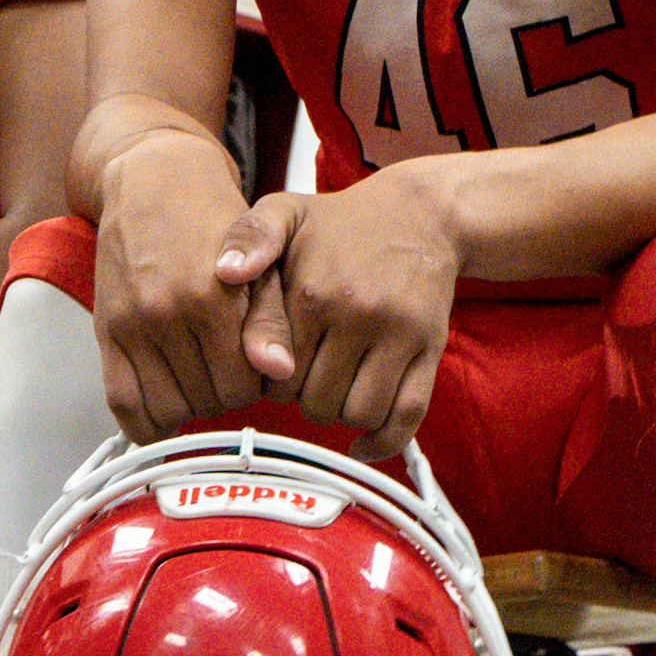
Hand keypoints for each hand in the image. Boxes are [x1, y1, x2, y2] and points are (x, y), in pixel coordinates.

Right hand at [92, 135, 261, 442]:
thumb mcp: (261, 260)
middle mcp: (168, 312)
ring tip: (199, 381)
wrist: (155, 180)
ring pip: (168, 410)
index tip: (255, 371)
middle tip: (226, 371)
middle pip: (209, 401)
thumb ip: (272, 320)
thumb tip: (279, 373)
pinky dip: (144, 420)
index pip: (244, 386)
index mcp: (214, 296)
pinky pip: (121, 402)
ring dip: (189, 407)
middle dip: (225, 396)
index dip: (256, 388)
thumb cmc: (215, 221)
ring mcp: (133, 323)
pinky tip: (163, 412)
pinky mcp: (106, 329)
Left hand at [229, 172, 459, 460]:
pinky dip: (383, 440)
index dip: (268, 379)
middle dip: (304, 399)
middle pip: (314, 400)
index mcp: (312, 290)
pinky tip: (363, 443)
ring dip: (340, 415)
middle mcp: (356, 313)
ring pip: (358, 413)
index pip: (273, 373)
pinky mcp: (430, 349)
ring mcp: (398, 334)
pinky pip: (407, 414)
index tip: (274, 363)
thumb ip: (249, 238)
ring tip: (335, 388)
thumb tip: (225, 272)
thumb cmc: (341, 223)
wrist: (421, 215)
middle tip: (308, 374)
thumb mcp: (285, 212)